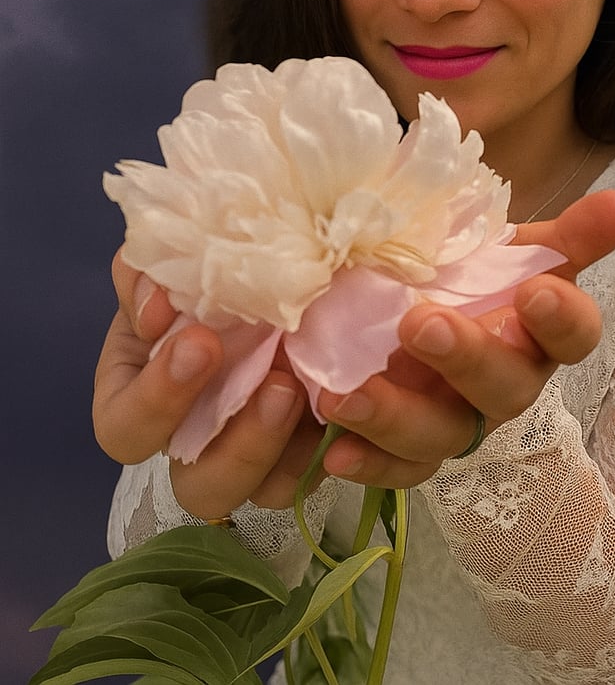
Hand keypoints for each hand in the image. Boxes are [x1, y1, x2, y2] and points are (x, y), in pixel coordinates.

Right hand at [93, 254, 321, 516]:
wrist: (273, 283)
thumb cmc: (201, 282)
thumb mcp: (167, 273)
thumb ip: (148, 278)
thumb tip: (157, 300)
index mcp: (137, 396)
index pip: (125, 427)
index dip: (157, 397)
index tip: (202, 341)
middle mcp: (188, 441)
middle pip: (194, 485)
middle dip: (236, 442)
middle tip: (277, 383)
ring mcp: (243, 458)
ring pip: (254, 492)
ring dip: (280, 447)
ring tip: (303, 388)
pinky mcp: (292, 458)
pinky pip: (304, 480)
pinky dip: (320, 449)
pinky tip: (339, 404)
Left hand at [315, 189, 614, 487]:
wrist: (408, 299)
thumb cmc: (468, 273)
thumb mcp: (508, 245)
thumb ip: (565, 233)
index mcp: (538, 333)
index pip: (572, 334)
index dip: (561, 319)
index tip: (536, 291)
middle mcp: (505, 382)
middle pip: (505, 389)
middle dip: (468, 360)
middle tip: (420, 324)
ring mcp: (457, 419)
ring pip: (443, 436)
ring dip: (398, 419)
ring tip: (348, 396)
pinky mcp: (412, 448)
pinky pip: (398, 469)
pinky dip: (369, 463)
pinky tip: (336, 451)